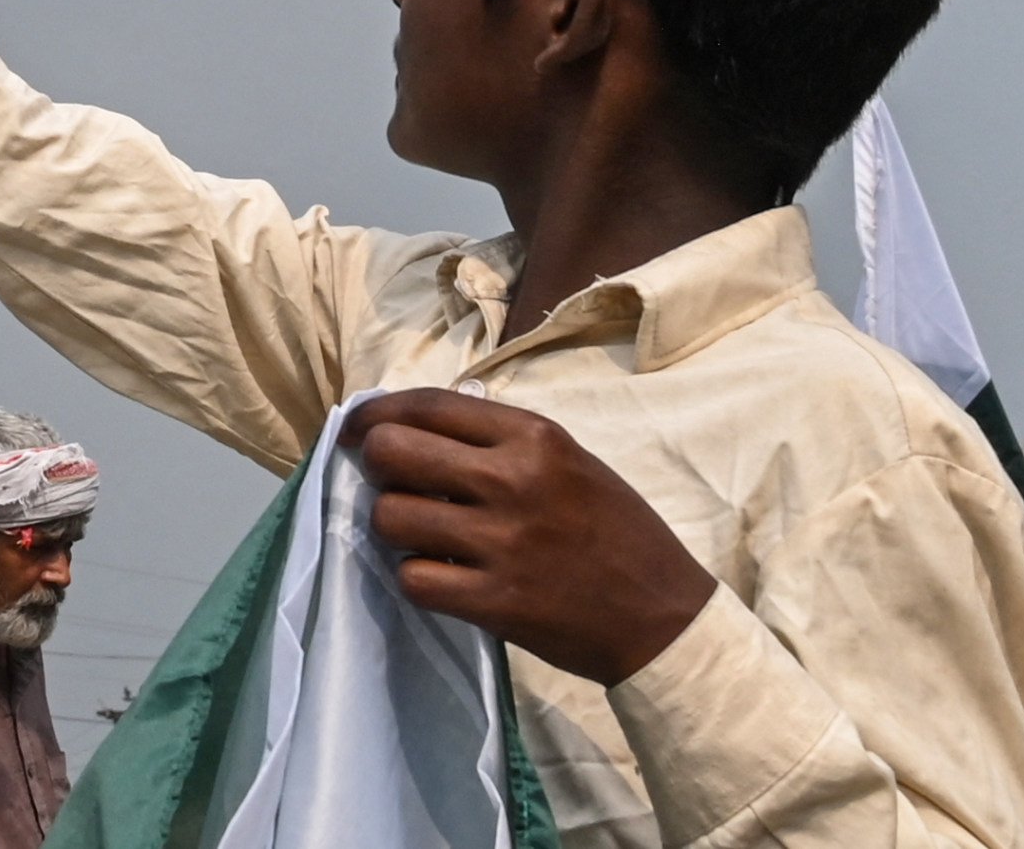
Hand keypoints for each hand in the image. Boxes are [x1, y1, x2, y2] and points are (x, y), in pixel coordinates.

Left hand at [346, 389, 714, 683]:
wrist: (665, 619)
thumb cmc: (617, 533)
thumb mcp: (569, 461)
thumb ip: (500, 441)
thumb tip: (415, 428)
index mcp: (533, 437)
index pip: (427, 405)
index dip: (377, 413)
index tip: (357, 428)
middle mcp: (513, 480)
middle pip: (392, 451)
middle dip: (377, 465)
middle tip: (392, 483)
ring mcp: (502, 543)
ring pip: (390, 516)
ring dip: (393, 526)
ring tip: (420, 534)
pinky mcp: (495, 601)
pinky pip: (413, 578)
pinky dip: (416, 578)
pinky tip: (439, 576)